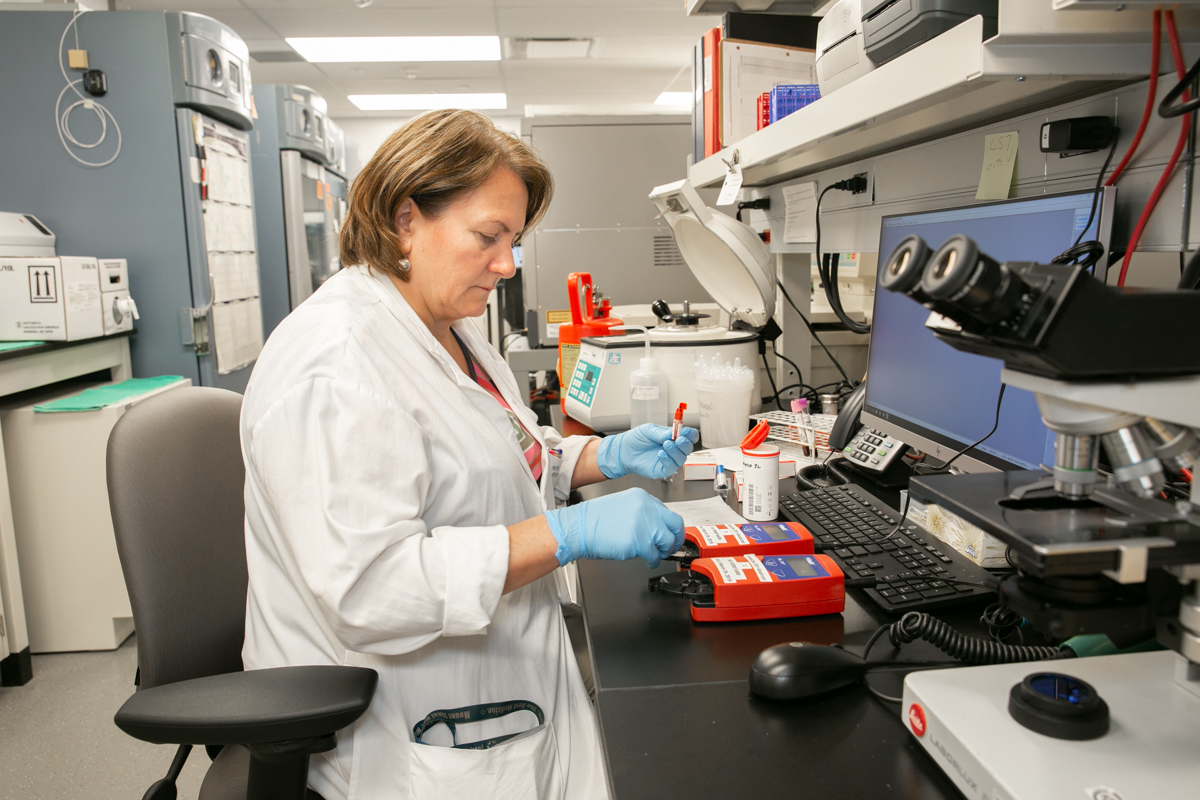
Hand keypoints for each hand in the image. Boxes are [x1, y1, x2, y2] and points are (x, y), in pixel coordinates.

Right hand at [544, 488, 684, 566]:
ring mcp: (644, 525)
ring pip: (667, 541)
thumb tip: (656, 526)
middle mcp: (646, 508)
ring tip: (658, 554)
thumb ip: (642, 513)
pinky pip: (654, 555)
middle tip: (673, 546)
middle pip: (675, 525)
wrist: (579, 528)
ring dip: (664, 551)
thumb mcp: (623, 506)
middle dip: (677, 538)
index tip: (671, 534)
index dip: (670, 527)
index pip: (667, 512)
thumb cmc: (595, 520)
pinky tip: (649, 560)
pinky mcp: (639, 542)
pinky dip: (653, 560)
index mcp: (642, 498)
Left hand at [596, 424, 699, 479]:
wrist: (623, 450)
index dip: (691, 434)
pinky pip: (671, 468)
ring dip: (676, 451)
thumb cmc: (636, 439)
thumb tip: (674, 433)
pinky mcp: (662, 470)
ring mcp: (669, 460)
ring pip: (681, 459)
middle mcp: (674, 449)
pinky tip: (660, 454)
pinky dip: (667, 460)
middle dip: (685, 444)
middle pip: (688, 448)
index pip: (689, 437)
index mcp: (673, 437)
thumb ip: (662, 432)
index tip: (687, 432)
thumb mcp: (649, 430)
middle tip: (678, 439)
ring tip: (665, 445)